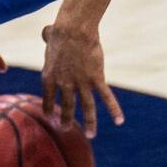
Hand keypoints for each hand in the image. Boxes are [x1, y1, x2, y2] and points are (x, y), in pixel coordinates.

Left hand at [40, 22, 123, 138]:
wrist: (74, 31)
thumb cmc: (61, 32)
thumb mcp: (50, 38)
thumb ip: (47, 38)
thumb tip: (46, 32)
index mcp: (49, 76)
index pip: (47, 98)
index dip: (49, 108)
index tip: (51, 117)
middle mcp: (65, 84)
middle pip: (67, 106)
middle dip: (66, 119)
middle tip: (66, 129)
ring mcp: (81, 83)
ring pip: (87, 107)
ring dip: (89, 122)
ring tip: (91, 135)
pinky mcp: (96, 79)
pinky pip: (107, 97)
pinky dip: (114, 109)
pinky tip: (119, 120)